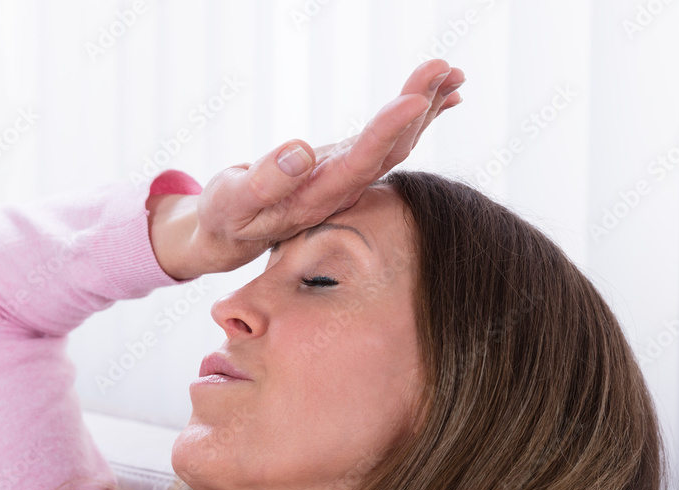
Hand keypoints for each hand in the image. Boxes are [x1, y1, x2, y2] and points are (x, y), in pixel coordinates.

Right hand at [148, 59, 463, 279]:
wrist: (231, 232)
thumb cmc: (227, 214)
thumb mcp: (234, 200)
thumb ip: (265, 181)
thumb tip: (300, 153)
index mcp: (317, 197)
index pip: (361, 163)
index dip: (388, 131)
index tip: (414, 100)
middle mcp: (343, 189)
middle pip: (391, 149)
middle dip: (417, 106)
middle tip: (443, 68)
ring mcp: (348, 178)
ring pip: (396, 143)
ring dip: (424, 107)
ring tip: (450, 73)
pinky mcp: (346, 166)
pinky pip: (388, 141)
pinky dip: (414, 117)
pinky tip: (439, 98)